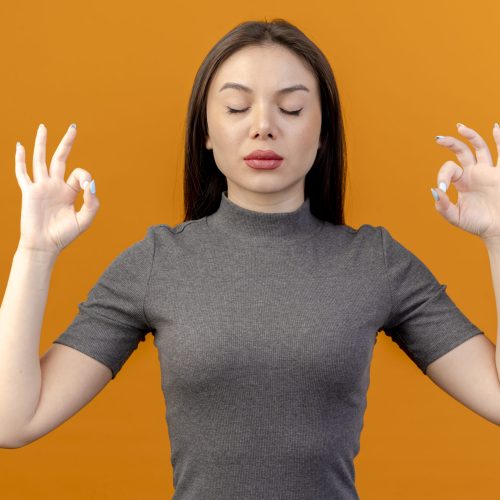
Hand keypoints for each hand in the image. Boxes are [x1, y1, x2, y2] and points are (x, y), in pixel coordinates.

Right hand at [15, 123, 99, 255]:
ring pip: (41, 160)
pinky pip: (22, 173)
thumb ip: (92, 202)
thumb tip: (91, 183)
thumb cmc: (64, 235)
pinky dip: (20, 160)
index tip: (87, 186)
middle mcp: (56, 186)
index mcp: (70, 191)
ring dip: (42, 143)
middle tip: (73, 126)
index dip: (85, 176)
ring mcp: (41, 187)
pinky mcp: (29, 192)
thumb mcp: (85, 219)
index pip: (79, 173)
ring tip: (43, 126)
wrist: (45, 245)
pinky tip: (20, 146)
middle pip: (60, 158)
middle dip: (67, 142)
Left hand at [431, 122, 499, 243]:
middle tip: (438, 139)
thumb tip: (435, 190)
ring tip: (460, 127)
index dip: (443, 175)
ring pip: (481, 148)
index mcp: (462, 181)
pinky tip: (496, 127)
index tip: (443, 188)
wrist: (498, 230)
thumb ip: (443, 206)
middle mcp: (475, 173)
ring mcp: (489, 171)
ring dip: (471, 136)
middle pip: (462, 151)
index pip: (450, 168)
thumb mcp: (455, 217)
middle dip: (451, 143)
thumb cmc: (477, 224)